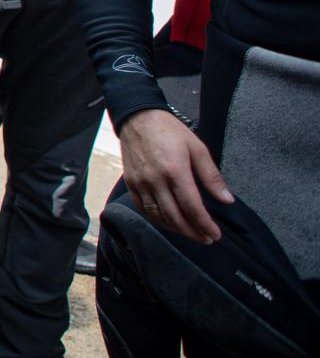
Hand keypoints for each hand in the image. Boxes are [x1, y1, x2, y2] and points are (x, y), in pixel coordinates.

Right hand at [119, 108, 233, 243]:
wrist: (137, 118)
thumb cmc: (169, 131)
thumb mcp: (197, 148)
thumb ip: (211, 176)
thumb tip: (226, 199)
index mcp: (175, 171)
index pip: (192, 208)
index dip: (205, 225)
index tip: (215, 234)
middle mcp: (155, 180)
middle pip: (175, 217)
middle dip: (193, 232)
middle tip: (206, 238)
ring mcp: (141, 183)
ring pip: (158, 216)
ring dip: (176, 229)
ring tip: (191, 233)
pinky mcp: (131, 183)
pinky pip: (143, 209)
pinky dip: (157, 220)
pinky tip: (168, 222)